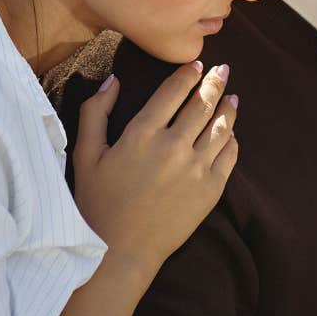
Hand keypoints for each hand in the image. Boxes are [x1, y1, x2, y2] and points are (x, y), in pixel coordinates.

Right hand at [71, 62, 239, 270]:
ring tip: (232, 97)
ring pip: (221, 127)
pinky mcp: (210, 190)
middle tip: (223, 71)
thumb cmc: (97, 203)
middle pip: (202, 104)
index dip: (188, 75)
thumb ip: (95, 113)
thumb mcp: (85, 155)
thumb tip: (112, 81)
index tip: (197, 65)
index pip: (173, 92)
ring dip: (228, 108)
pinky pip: (229, 156)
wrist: (120, 250)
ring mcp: (195, 168)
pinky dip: (232, 139)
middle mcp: (173, 146)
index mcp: (141, 134)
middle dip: (215, 83)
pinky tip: (231, 133)